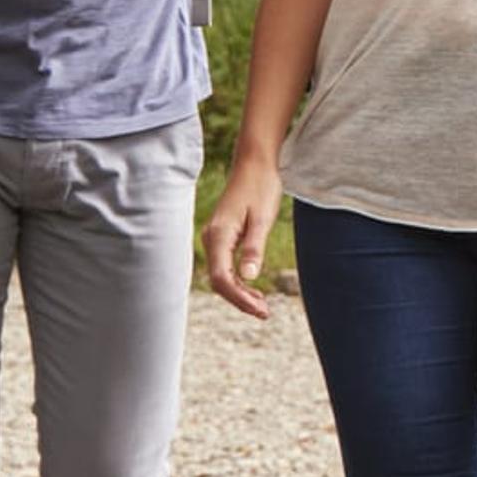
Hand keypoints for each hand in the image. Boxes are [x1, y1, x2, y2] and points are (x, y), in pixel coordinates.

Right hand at [200, 158, 280, 317]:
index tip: (260, 309)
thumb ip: (254, 247)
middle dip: (240, 300)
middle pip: (219, 281)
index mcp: (219, 235)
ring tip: (263, 306)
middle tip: (265, 313)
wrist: (255, 164)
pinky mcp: (222, 237)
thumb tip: (248, 277)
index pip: (222, 278)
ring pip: (222, 275)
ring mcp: (214, 238)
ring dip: (240, 293)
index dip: (239, 298)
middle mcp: (211, 238)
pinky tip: (254, 289)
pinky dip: (238, 280)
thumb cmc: (261, 187)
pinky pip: (225, 266)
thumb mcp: (263, 218)